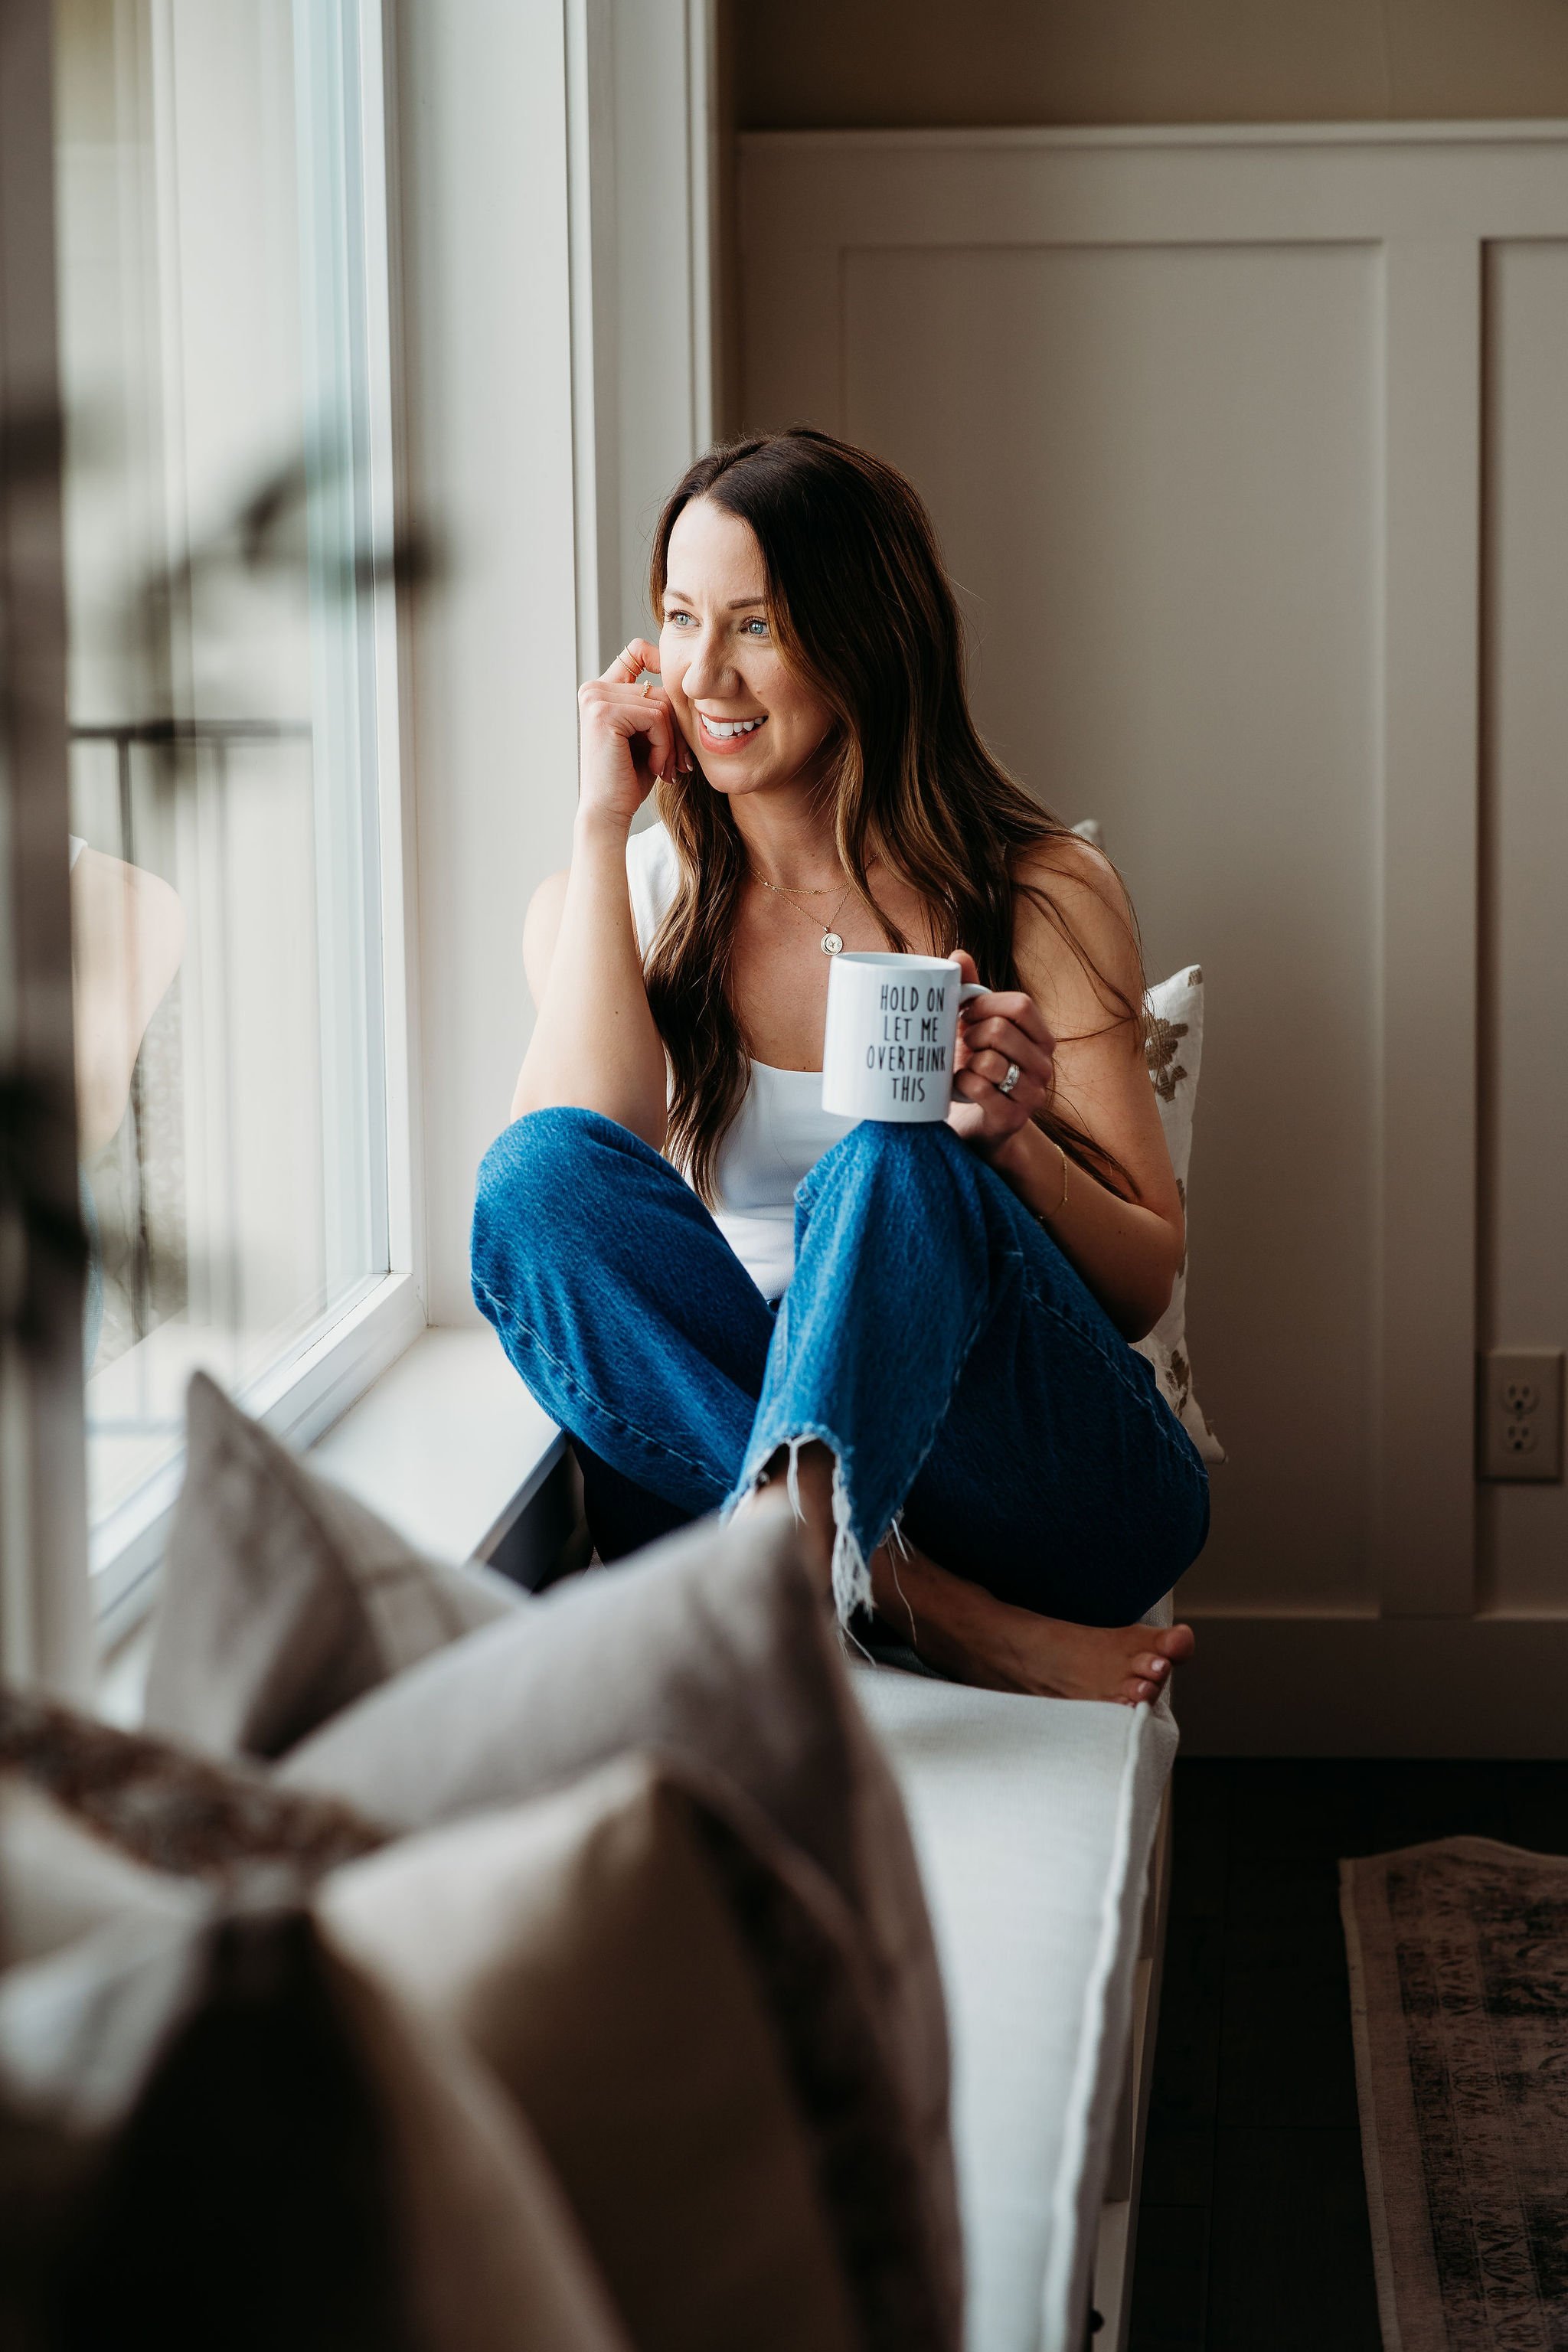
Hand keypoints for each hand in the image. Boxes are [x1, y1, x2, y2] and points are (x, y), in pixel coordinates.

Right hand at [576, 638, 694, 831]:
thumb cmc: (629, 779)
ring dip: (671, 742)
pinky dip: (664, 745)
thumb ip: (656, 708)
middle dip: (676, 729)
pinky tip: (654, 766)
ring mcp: (596, 698)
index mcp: (601, 691)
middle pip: (660, 690)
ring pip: (662, 706)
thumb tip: (689, 684)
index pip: (635, 652)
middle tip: (678, 763)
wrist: (609, 811)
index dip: (660, 659)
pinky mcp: (604, 712)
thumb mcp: (647, 736)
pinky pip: (656, 718)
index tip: (680, 693)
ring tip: (664, 767)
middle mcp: (594, 689)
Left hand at [946, 949, 1056, 1156]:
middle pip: (1001, 1030)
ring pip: (990, 1061)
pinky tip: (960, 1086)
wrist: (976, 1124)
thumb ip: (969, 991)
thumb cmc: (976, 1069)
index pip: (1021, 1006)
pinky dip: (961, 1083)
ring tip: (965, 1067)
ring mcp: (1032, 1094)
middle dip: (971, 1034)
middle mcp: (1044, 1066)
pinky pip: (979, 1088)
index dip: (986, 1004)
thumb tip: (959, 955)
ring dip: (966, 1061)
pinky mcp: (1013, 1118)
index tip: (966, 1014)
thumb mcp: (974, 1028)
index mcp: (1041, 1038)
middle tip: (963, 1044)